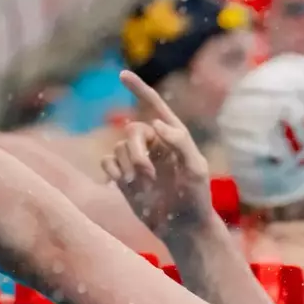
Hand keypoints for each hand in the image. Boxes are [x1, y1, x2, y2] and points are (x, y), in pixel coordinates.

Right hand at [101, 71, 213, 236]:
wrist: (182, 227)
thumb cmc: (196, 198)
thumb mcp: (196, 169)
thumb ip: (180, 142)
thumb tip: (157, 124)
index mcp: (174, 137)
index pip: (154, 106)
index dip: (139, 89)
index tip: (122, 75)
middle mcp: (154, 145)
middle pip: (131, 131)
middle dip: (136, 151)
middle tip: (146, 174)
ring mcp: (138, 161)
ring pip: (118, 148)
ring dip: (127, 166)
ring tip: (141, 184)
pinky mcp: (125, 177)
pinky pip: (107, 162)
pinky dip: (112, 171)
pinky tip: (124, 183)